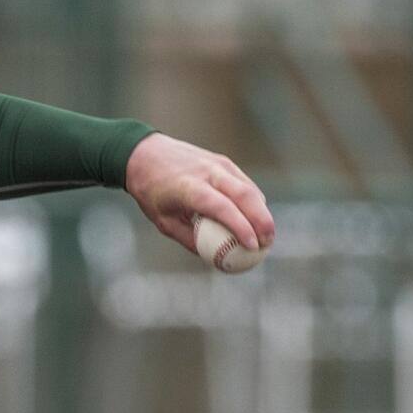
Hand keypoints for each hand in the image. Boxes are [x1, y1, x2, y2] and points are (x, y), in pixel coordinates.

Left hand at [123, 133, 273, 253]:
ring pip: (249, 188)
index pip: (222, 207)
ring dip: (262, 212)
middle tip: (267, 243)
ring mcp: (217, 164)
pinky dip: (254, 201)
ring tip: (266, 235)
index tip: (252, 246)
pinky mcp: (224, 161)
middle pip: (244, 195)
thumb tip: (216, 258)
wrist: (145, 154)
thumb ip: (189, 239)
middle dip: (262, 221)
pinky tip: (256, 218)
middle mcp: (207, 172)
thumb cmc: (152, 193)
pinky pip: (245, 183)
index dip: (241, 227)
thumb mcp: (163, 221)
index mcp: (189, 187)